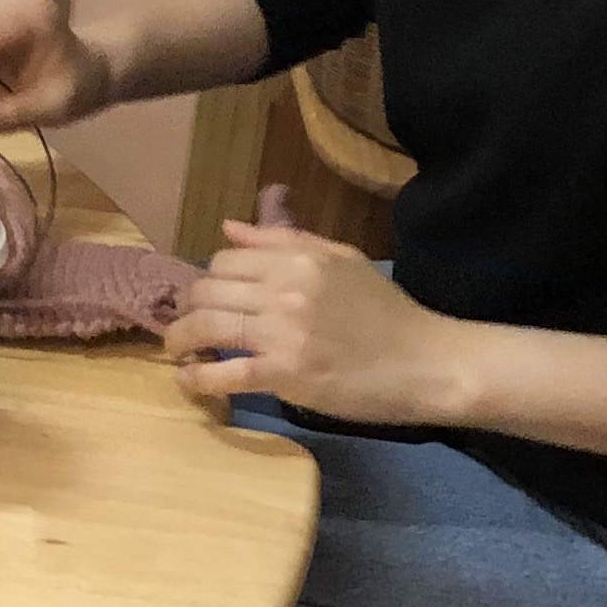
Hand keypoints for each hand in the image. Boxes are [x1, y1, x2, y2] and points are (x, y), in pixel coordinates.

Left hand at [164, 223, 470, 421]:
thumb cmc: (386, 313)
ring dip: (180, 340)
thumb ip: (284, 241)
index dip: (208, 279)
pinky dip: (198, 378)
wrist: (427, 362)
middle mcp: (284, 290)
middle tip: (186, 326)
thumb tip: (229, 227)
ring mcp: (283, 333)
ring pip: (206, 326)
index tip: (208, 298)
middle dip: (187, 309)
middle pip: (207, 291)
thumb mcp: (342, 260)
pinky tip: (188, 380)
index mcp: (298, 259)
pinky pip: (225, 373)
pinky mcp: (286, 374)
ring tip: (179, 350)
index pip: (224, 260)